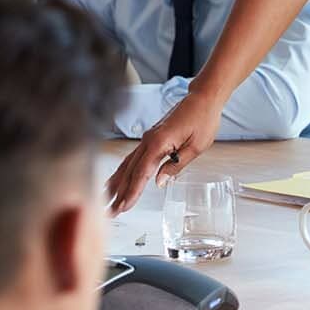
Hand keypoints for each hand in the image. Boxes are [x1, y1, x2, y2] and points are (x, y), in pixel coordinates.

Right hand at [105, 93, 222, 213]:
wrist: (203, 98)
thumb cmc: (203, 119)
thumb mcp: (196, 146)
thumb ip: (176, 166)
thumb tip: (159, 182)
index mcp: (159, 142)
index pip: (141, 172)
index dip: (131, 192)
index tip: (123, 206)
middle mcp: (149, 140)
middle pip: (130, 170)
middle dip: (119, 192)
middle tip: (110, 211)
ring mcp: (148, 138)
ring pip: (127, 164)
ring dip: (117, 182)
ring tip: (106, 198)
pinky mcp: (151, 138)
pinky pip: (133, 156)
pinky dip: (123, 170)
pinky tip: (117, 179)